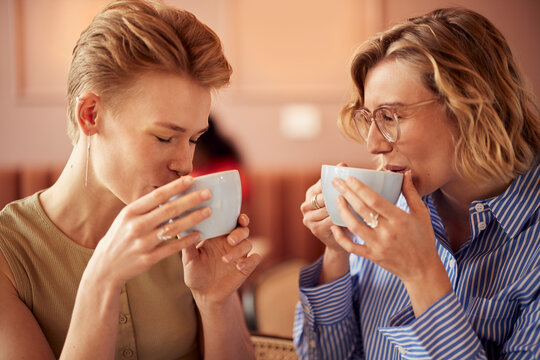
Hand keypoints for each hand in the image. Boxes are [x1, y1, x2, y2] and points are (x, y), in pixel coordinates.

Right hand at [85, 176, 211, 289]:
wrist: (105, 267)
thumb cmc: (120, 237)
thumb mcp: (126, 218)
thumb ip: (145, 207)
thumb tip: (169, 191)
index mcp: (130, 212)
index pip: (156, 196)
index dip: (175, 187)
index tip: (192, 179)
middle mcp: (136, 226)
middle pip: (168, 210)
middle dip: (190, 200)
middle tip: (207, 193)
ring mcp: (142, 243)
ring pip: (173, 228)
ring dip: (193, 219)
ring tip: (208, 211)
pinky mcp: (148, 259)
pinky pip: (172, 248)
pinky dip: (186, 240)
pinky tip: (199, 234)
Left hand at [182, 214, 260, 306]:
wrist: (204, 294)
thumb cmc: (195, 273)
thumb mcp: (189, 260)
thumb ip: (187, 246)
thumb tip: (179, 230)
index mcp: (218, 235)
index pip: (232, 221)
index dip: (238, 217)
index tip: (239, 218)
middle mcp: (231, 243)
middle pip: (243, 230)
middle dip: (239, 233)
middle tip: (230, 240)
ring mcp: (239, 254)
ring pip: (248, 244)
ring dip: (239, 250)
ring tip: (225, 260)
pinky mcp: (246, 267)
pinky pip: (255, 259)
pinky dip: (250, 261)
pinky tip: (239, 267)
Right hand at [300, 163, 348, 252]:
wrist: (341, 240)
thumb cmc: (342, 214)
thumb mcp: (340, 198)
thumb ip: (340, 183)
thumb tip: (343, 164)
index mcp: (310, 193)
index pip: (321, 183)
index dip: (334, 181)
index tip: (349, 178)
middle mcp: (305, 205)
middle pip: (323, 196)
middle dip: (339, 194)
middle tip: (356, 192)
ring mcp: (308, 218)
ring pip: (327, 208)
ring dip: (342, 206)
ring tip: (358, 203)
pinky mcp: (315, 229)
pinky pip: (331, 220)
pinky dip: (341, 217)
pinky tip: (353, 215)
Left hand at [330, 170, 445, 284]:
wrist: (422, 269)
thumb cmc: (423, 239)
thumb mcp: (421, 214)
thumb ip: (411, 193)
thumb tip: (405, 173)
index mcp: (399, 219)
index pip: (375, 200)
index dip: (360, 188)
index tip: (349, 178)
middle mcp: (387, 232)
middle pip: (362, 209)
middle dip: (346, 193)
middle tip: (336, 182)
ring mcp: (378, 245)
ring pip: (354, 226)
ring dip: (342, 211)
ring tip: (336, 199)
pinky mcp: (372, 256)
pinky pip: (352, 247)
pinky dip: (341, 237)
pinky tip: (333, 226)